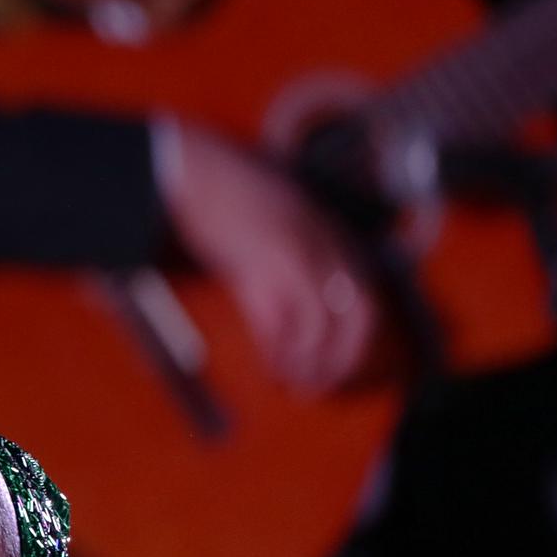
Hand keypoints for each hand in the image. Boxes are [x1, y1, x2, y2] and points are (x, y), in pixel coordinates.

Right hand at [162, 121, 378, 393]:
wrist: (192, 167)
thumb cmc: (225, 200)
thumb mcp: (272, 233)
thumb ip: (289, 269)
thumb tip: (290, 322)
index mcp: (334, 237)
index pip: (365, 299)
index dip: (355, 342)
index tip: (338, 371)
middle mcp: (327, 246)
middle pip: (359, 315)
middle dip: (344, 359)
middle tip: (320, 388)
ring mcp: (299, 253)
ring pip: (323, 324)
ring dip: (310, 362)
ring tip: (294, 385)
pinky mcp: (267, 262)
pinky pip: (284, 320)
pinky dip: (280, 352)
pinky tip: (271, 368)